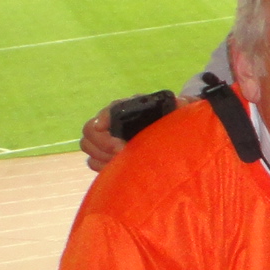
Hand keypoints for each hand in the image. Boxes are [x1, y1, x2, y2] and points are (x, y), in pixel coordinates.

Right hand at [80, 93, 197, 171]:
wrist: (171, 134)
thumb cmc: (174, 119)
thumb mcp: (180, 110)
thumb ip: (181, 104)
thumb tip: (179, 101)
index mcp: (127, 108)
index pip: (109, 110)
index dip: (104, 118)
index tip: (105, 128)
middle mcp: (112, 122)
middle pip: (89, 129)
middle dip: (102, 142)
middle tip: (122, 150)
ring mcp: (106, 139)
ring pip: (87, 145)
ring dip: (101, 155)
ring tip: (121, 159)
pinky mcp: (106, 155)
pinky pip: (93, 162)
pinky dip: (102, 166)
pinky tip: (119, 168)